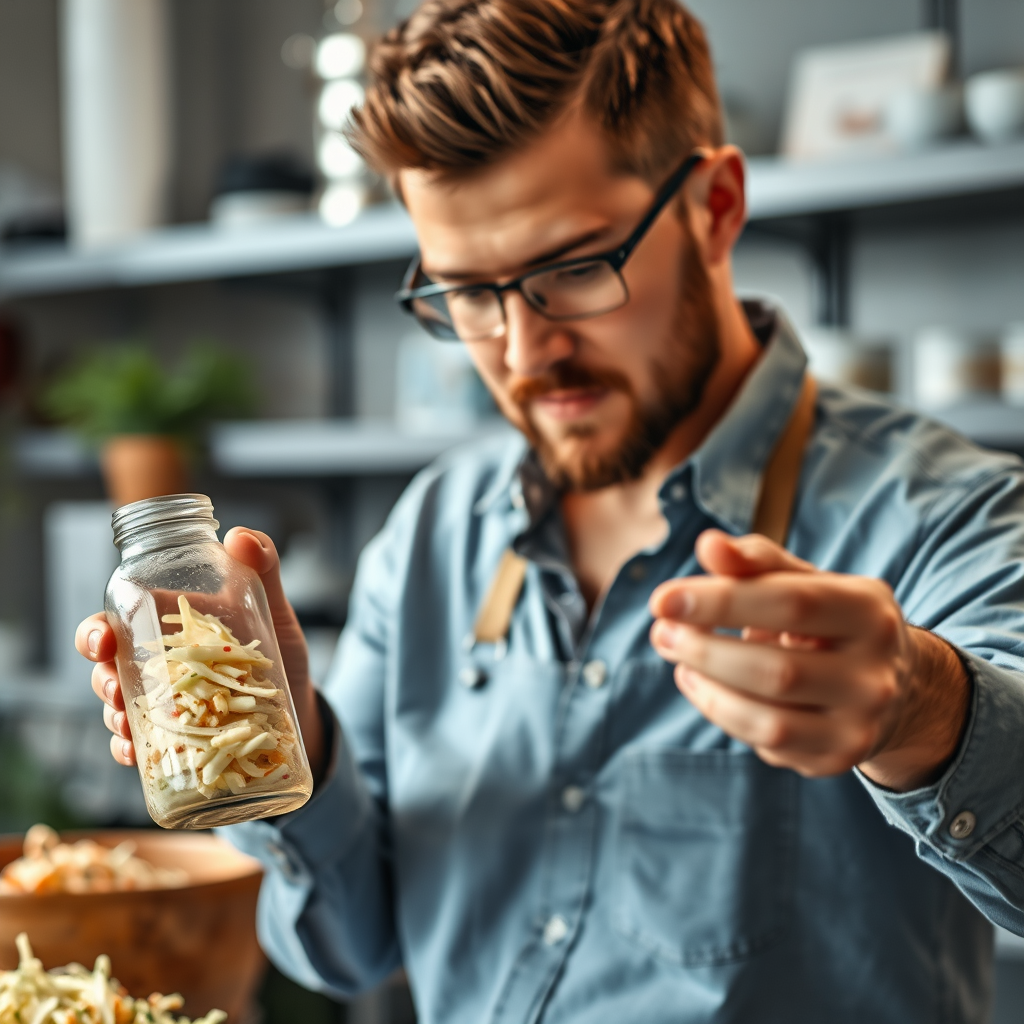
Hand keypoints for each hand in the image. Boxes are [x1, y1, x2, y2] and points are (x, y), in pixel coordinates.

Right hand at [75, 527, 325, 781]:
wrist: (301, 710)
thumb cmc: (282, 655)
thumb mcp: (276, 613)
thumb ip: (264, 570)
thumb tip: (240, 535)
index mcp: (172, 629)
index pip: (117, 623)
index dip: (95, 631)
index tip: (101, 642)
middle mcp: (160, 666)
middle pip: (108, 669)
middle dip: (99, 679)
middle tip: (114, 688)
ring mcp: (165, 705)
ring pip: (119, 709)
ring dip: (113, 716)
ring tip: (127, 724)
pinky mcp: (177, 739)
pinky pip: (143, 748)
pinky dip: (132, 751)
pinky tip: (135, 754)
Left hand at [649, 529, 969, 790]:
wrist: (892, 683)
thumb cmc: (827, 619)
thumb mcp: (803, 581)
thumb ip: (756, 562)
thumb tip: (708, 545)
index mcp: (869, 612)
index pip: (790, 603)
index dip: (720, 601)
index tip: (662, 599)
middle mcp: (875, 674)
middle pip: (776, 669)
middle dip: (704, 649)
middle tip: (661, 630)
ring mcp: (860, 725)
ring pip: (769, 718)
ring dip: (708, 686)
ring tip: (675, 654)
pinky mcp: (836, 757)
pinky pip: (765, 742)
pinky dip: (720, 710)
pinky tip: (695, 681)